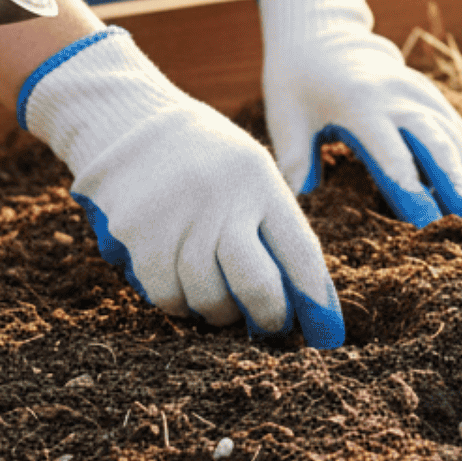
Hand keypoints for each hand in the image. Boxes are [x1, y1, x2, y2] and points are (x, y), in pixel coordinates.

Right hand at [19, 28, 343, 345]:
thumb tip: (305, 297)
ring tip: (222, 300)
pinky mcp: (139, 235)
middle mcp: (222, 201)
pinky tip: (185, 289)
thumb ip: (275, 226)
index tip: (329, 335)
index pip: (301, 254)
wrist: (132, 125)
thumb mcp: (252, 173)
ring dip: (220, 313)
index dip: (317, 302)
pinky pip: (168, 296)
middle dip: (270, 318)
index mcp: (259, 183)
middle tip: (270, 325)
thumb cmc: (208, 161)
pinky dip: (181, 305)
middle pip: (257, 286)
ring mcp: (178, 219)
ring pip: (210, 299)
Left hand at [259, 0, 461, 225]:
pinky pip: (458, 127)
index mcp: (360, 103)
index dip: (411, 189)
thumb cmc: (298, 83)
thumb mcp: (286, 116)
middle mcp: (397, 96)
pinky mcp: (429, 95)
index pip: (391, 152)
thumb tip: (298, 204)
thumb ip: (294, 159)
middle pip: (435, 140)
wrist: (323, 36)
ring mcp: (418, 92)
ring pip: (453, 135)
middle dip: (455, 181)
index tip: (426, 223)